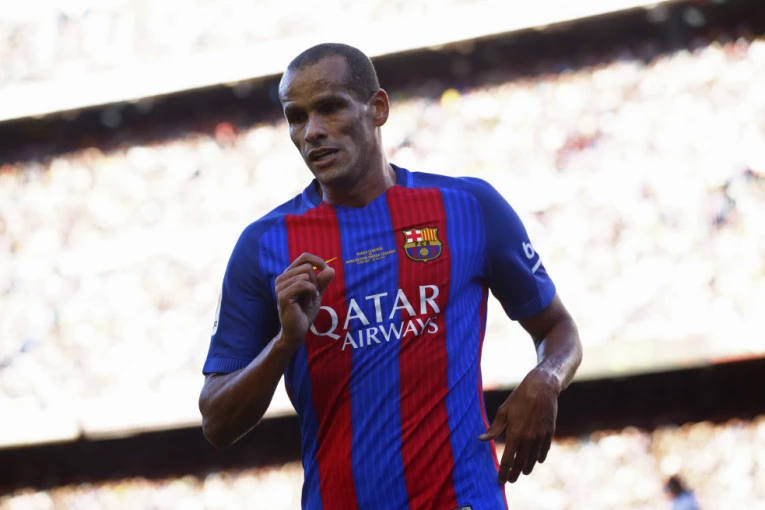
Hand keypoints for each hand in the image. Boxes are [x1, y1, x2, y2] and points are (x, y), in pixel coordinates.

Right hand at [275, 252, 334, 345]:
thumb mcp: (317, 293)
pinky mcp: (283, 295)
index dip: (318, 261)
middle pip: (307, 267)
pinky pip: (303, 284)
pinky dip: (311, 293)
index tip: (326, 271)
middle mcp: (282, 278)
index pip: (304, 257)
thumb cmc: (305, 312)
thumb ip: (323, 281)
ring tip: (309, 301)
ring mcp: (280, 286)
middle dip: (316, 281)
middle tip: (313, 296)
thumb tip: (331, 269)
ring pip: (306, 275)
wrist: (297, 330)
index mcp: (289, 274)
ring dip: (313, 289)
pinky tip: (309, 303)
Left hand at [478, 369, 558, 483]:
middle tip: (511, 480)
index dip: (504, 472)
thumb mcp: (503, 412)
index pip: (508, 460)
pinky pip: (544, 450)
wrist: (541, 388)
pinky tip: (536, 460)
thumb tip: (481, 440)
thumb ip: (493, 429)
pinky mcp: (549, 433)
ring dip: (527, 467)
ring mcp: (540, 437)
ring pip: (533, 459)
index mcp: (515, 434)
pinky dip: (540, 457)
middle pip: (521, 463)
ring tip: (523, 472)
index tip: (500, 481)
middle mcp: (529, 439)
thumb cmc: (518, 399)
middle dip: (515, 473)